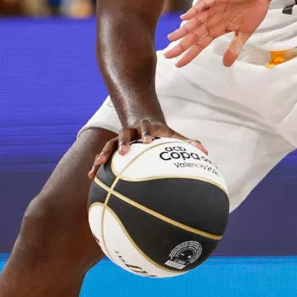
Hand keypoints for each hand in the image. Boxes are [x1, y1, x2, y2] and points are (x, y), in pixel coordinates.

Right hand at [88, 119, 206, 178]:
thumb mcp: (172, 135)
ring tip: (99, 163)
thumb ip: (187, 142)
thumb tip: (205, 151)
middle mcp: (133, 131)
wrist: (142, 118)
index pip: (147, 129)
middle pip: (126, 133)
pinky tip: (91, 177)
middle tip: (124, 152)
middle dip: (125, 142)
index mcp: (148, 128)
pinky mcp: (112, 146)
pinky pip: (103, 154)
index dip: (147, 134)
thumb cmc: (161, 133)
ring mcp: (121, 138)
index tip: (148, 141)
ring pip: (110, 143)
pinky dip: (96, 164)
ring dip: (105, 152)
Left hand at [165, 0, 273, 67]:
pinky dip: (196, 10)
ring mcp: (214, 8)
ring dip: (184, 29)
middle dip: (181, 45)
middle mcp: (213, 19)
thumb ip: (235, 47)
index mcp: (218, 28)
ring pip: (196, 20)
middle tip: (167, 55)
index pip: (201, 43)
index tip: (179, 63)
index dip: (190, 53)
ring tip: (171, 38)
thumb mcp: (245, 33)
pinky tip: (186, 17)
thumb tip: (226, 64)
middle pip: (194, 34)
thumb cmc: (254, 9)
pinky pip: (205, 4)